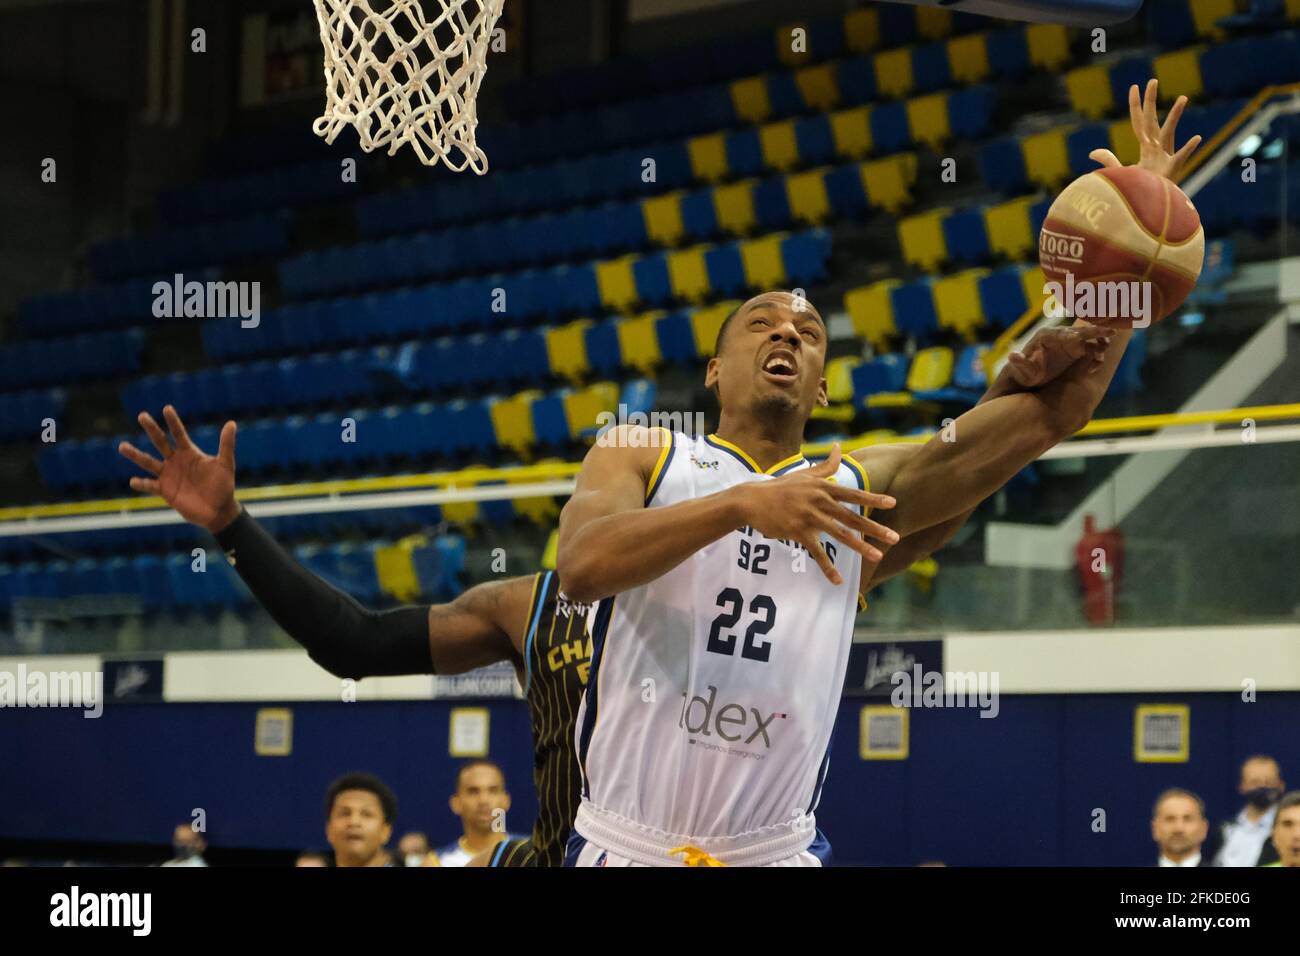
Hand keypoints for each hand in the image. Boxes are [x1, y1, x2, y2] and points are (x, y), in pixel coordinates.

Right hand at [118, 405, 240, 532]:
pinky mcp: (165, 490)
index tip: (166, 408)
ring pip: (148, 462)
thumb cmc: (223, 486)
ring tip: (122, 446)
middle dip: (152, 429)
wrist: (218, 510)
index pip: (179, 434)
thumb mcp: (226, 464)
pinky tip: (134, 481)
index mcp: (189, 453)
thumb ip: (226, 445)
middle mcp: (176, 461)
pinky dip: (142, 484)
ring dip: (135, 455)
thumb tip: (232, 423)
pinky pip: (150, 485)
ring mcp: (168, 475)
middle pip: (161, 442)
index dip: (173, 422)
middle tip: (142, 415)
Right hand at [732, 443, 897, 584]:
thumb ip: (826, 465)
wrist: (752, 500)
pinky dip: (828, 567)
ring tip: (877, 556)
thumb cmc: (780, 487)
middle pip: (852, 516)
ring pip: (839, 534)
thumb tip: (840, 447)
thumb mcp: (804, 475)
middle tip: (895, 537)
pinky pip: (817, 552)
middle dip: (875, 528)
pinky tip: (838, 580)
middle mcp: (819, 501)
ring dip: (860, 547)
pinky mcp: (797, 532)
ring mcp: (809, 517)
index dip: (873, 498)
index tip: (893, 502)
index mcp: (823, 488)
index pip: (853, 493)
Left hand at [1004, 325, 1116, 388]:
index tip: (1094, 333)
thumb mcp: (1021, 371)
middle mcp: (1061, 337)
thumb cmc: (1024, 374)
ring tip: (1100, 357)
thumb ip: (1019, 363)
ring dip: (1099, 346)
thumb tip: (1012, 355)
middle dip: (1097, 331)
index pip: (1067, 333)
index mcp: (1047, 337)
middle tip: (1113, 332)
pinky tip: (1092, 368)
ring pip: (1090, 341)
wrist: (1028, 380)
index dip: (1082, 332)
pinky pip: (1091, 352)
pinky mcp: (1076, 353)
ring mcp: (1070, 344)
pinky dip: (1096, 358)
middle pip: (1082, 332)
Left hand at [1089, 79, 1201, 180]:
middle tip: (1152, 81)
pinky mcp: (1173, 168)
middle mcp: (1156, 147)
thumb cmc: (1141, 188)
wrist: (1153, 204)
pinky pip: (1181, 156)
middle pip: (1152, 120)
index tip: (1134, 87)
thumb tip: (1092, 152)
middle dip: (1151, 101)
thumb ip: (1109, 159)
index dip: (1136, 106)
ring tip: (1182, 98)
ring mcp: (1165, 156)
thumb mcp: (1122, 171)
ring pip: (1170, 132)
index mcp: (1146, 147)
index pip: (1139, 122)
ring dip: (1175, 116)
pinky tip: (1196, 138)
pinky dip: (1188, 148)